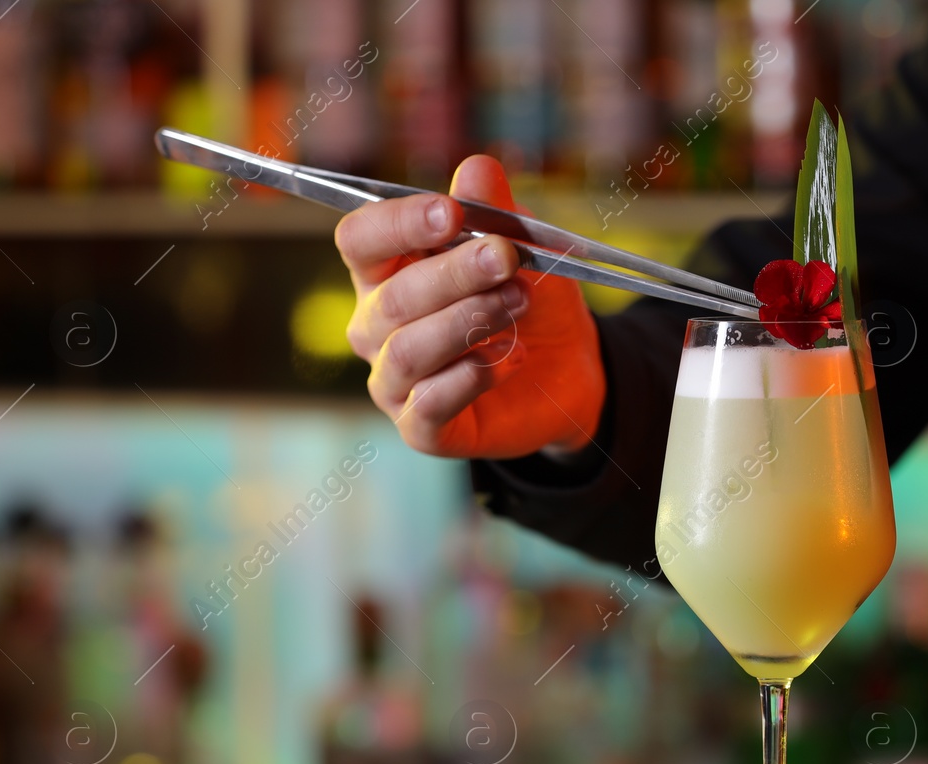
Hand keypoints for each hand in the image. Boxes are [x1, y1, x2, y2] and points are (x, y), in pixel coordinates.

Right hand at [335, 155, 603, 459]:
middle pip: (393, 296)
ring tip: (517, 305)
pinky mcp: (421, 429)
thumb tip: (477, 169)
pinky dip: (469, 378)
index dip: (399, 224)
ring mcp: (393, 381)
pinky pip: (428, 405)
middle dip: (455, 274)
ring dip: (467, 322)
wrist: (566, 369)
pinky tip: (505, 360)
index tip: (452, 214)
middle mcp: (375, 327)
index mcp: (384, 271)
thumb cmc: (525, 296)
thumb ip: (496, 211)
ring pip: (409, 351)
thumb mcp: (523, 247)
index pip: (361, 240)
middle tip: (508, 261)